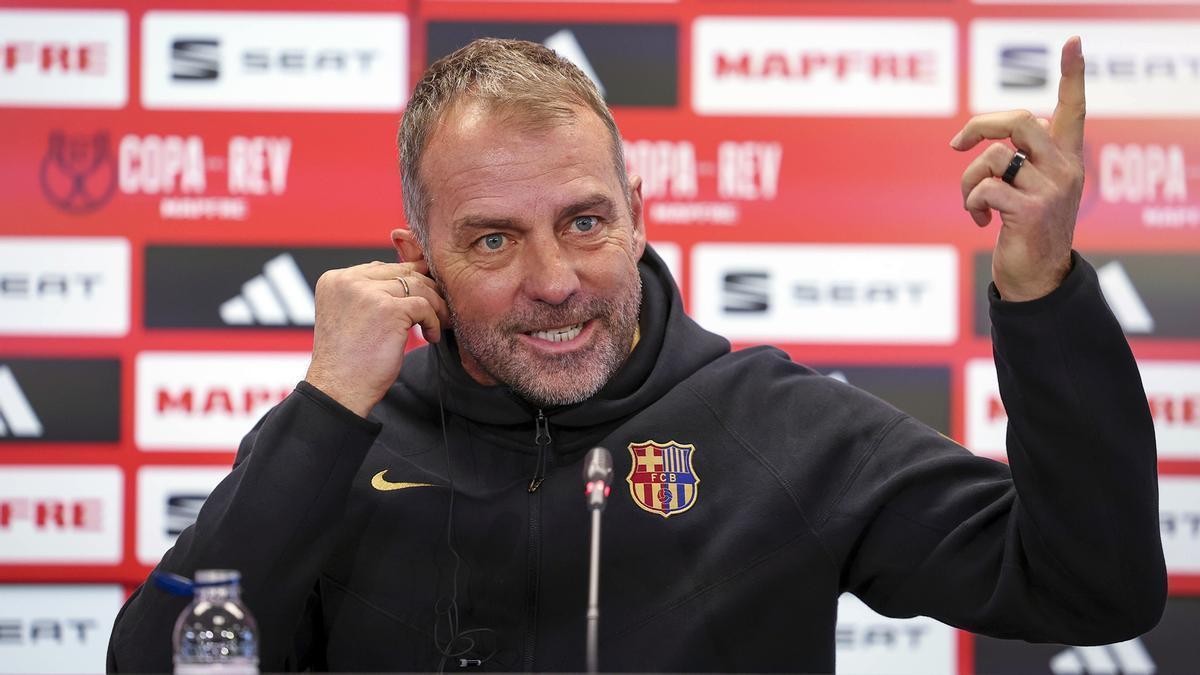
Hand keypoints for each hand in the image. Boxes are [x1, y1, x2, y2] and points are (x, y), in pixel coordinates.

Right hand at [304, 257, 448, 417]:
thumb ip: (368, 295)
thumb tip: (410, 279)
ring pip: (417, 286)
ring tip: (441, 324)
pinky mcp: (388, 309)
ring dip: (435, 305)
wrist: (339, 391)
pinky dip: (433, 321)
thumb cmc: (348, 361)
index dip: (408, 281)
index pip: (382, 268)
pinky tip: (431, 337)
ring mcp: (367, 293)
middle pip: (402, 271)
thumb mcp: (350, 317)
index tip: (425, 298)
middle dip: (427, 288)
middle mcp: (348, 280)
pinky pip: (424, 305)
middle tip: (442, 308)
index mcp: (335, 280)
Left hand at [951, 36, 1085, 301]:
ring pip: (993, 158)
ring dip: (967, 179)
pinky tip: (981, 220)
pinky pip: (983, 189)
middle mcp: (1066, 170)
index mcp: (1067, 160)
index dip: (1072, 75)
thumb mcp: (1032, 191)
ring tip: (973, 202)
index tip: (1073, 41)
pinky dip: (970, 203)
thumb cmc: (1027, 232)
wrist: (1038, 281)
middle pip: (1020, 120)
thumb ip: (1021, 161)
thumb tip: (982, 137)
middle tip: (956, 144)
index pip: (1074, 110)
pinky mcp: (1031, 211)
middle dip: (980, 126)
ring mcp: (1051, 191)